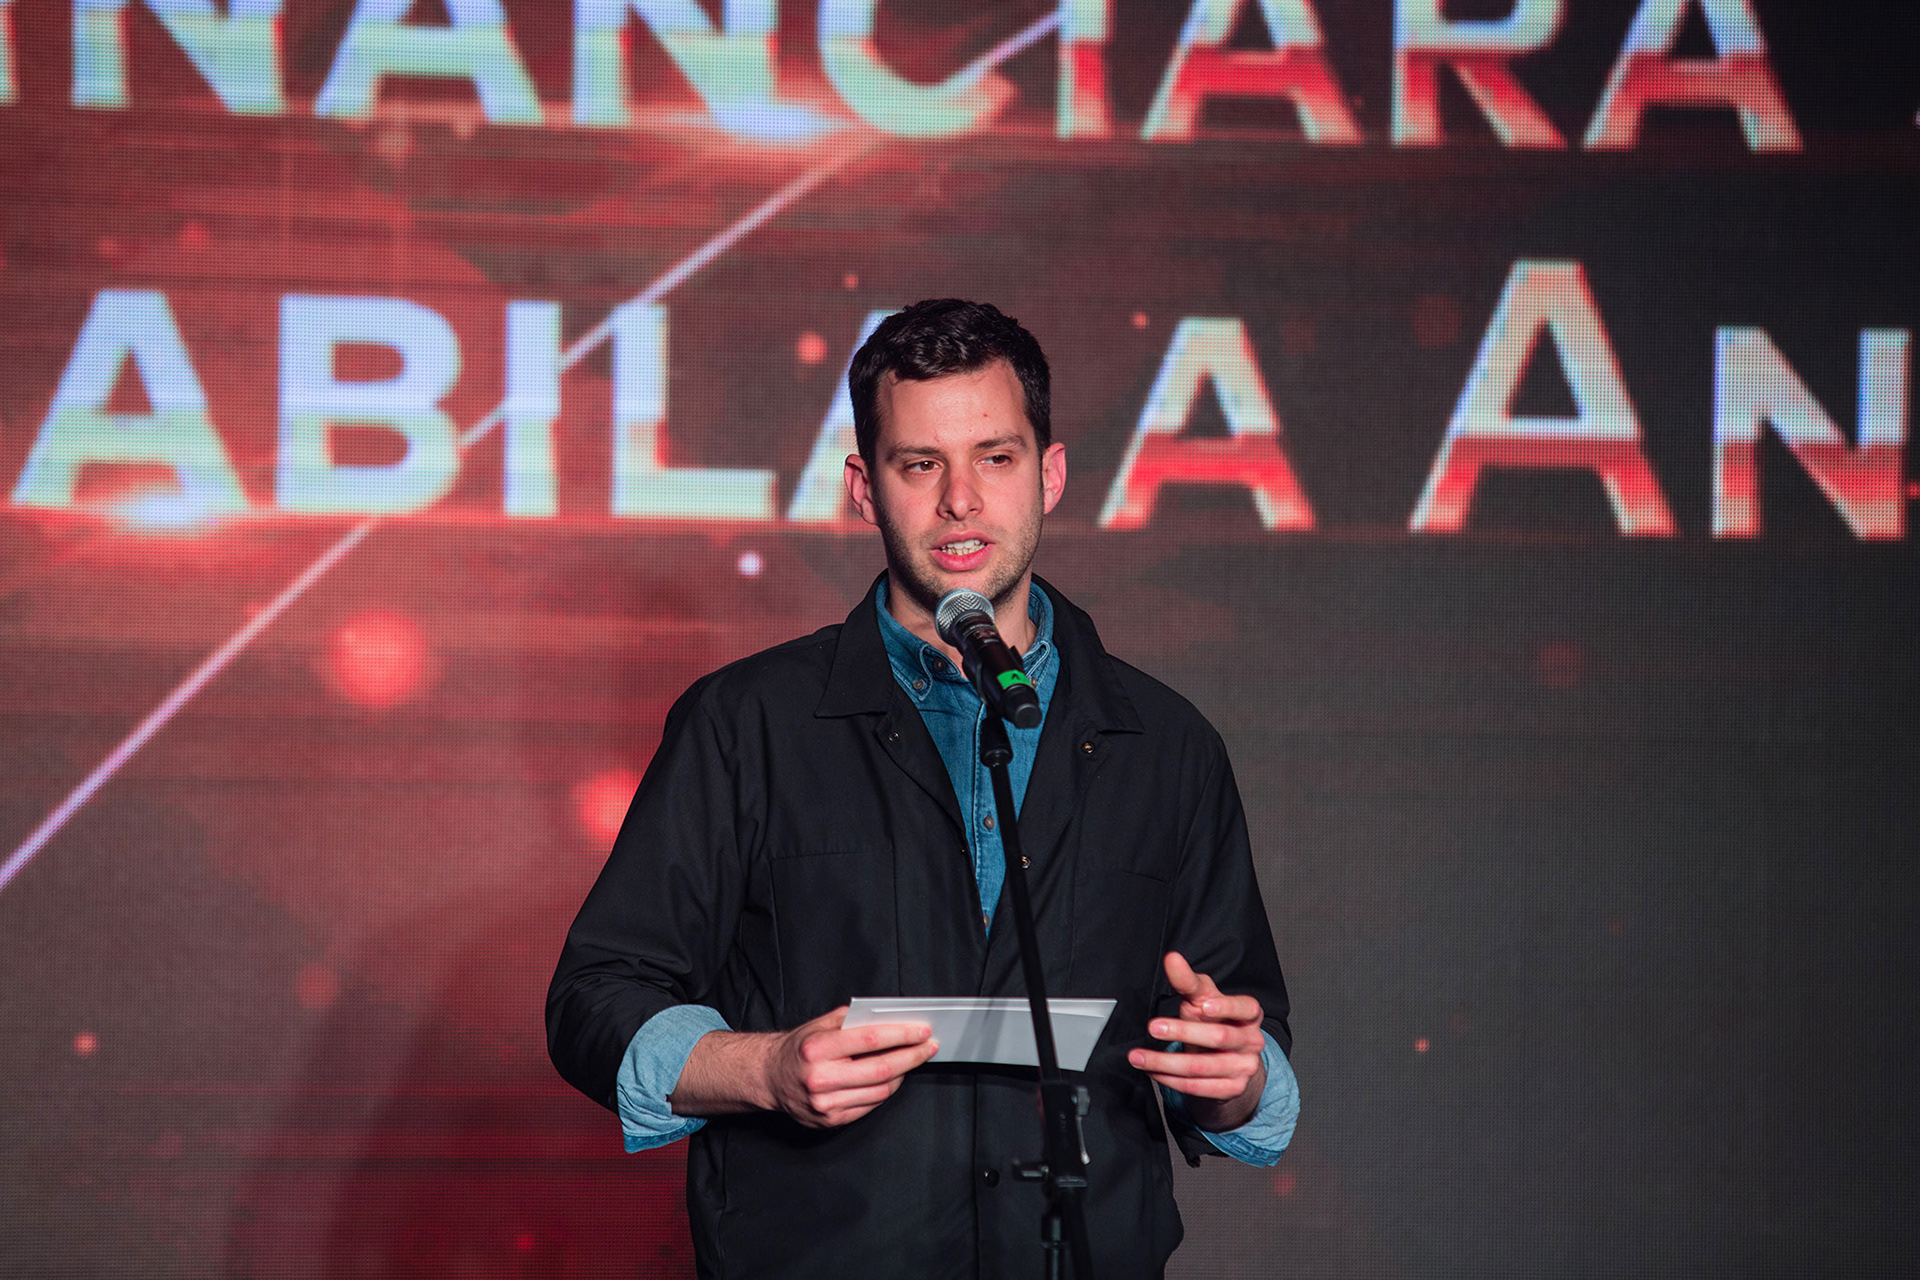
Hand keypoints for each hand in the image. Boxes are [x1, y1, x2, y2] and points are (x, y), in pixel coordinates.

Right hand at [761, 1006, 938, 1128]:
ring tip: (911, 1060)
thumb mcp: (819, 1025)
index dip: (902, 1035)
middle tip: (929, 1047)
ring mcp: (825, 1103)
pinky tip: (891, 1078)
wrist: (770, 1078)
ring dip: (902, 1075)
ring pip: (880, 1091)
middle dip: (912, 1057)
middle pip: (881, 1069)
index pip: (871, 1040)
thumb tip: (890, 1018)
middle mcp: (820, 1078)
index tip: (922, 1031)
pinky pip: (870, 1106)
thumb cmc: (799, 1048)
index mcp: (817, 1048)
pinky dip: (885, 1091)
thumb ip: (852, 1021)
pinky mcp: (830, 1120)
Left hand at [1128, 952, 1265, 1131]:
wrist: (1224, 1060)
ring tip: (1139, 1056)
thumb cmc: (1213, 1021)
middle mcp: (1251, 1041)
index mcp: (1249, 1014)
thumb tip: (1172, 959)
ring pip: (1203, 1067)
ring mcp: (1244, 1067)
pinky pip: (1198, 1087)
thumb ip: (1187, 980)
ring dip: (1166, 1062)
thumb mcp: (1202, 998)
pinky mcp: (1232, 1089)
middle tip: (1154, 1027)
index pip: (1247, 1008)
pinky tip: (1154, 1072)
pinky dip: (1171, 1080)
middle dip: (1183, 1032)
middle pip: (1219, 1037)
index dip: (1227, 1007)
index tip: (1204, 1006)